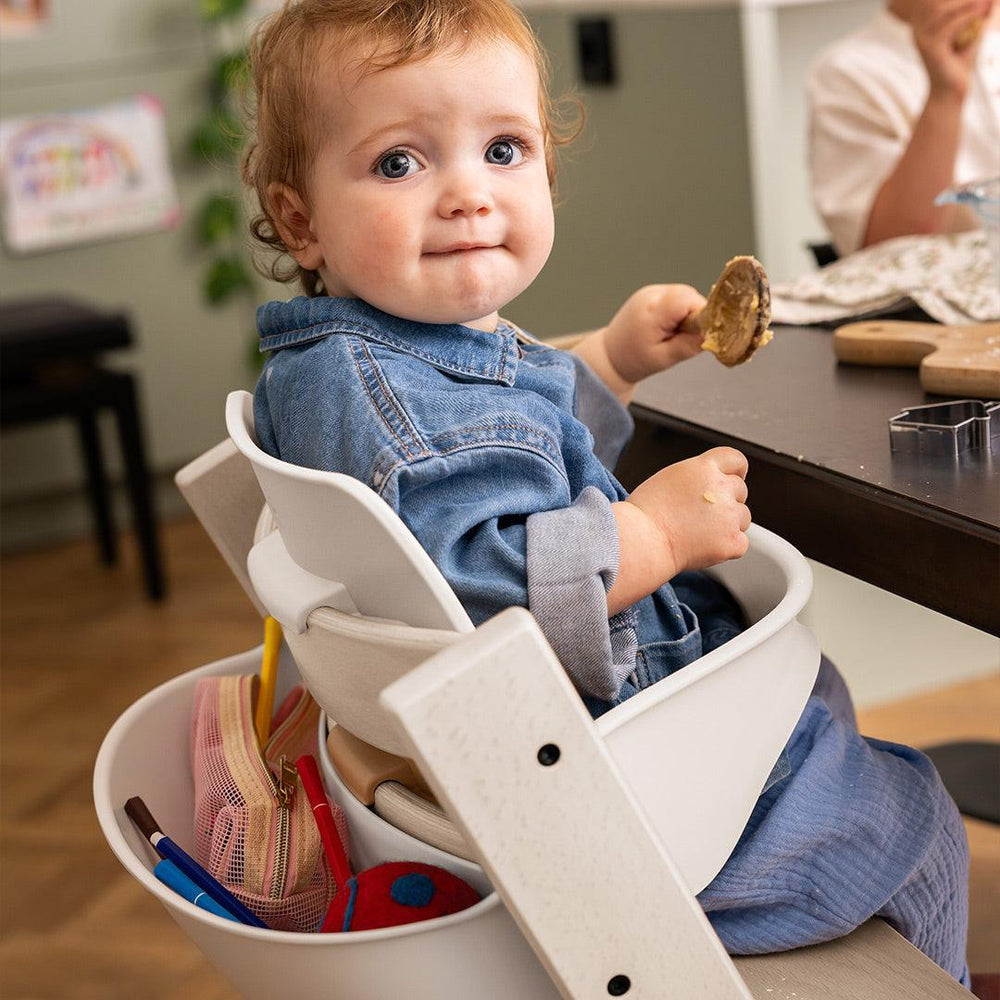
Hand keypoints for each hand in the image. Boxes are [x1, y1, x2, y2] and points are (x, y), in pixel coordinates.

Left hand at [602, 284, 707, 384]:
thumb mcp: (663, 359)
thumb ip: (688, 346)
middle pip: (689, 295)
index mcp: (652, 312)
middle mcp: (651, 295)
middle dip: (696, 315)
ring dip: (688, 312)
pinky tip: (668, 325)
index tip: (701, 332)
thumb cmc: (634, 359)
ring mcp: (650, 291)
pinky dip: (679, 310)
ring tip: (672, 332)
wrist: (610, 355)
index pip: (689, 301)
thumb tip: (712, 335)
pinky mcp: (652, 292)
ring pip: (685, 294)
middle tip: (683, 335)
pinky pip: (677, 296)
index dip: (702, 315)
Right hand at [627, 447, 750, 575]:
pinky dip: (727, 547)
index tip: (733, 478)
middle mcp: (721, 488)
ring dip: (729, 524)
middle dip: (727, 501)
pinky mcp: (732, 541)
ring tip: (700, 532)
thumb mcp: (667, 478)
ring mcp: (729, 515)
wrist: (641, 540)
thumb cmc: (643, 514)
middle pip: (740, 490)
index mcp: (703, 468)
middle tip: (702, 514)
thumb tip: (706, 488)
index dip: (736, 471)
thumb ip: (695, 478)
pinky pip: (741, 543)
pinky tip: (705, 546)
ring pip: (743, 517)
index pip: (735, 459)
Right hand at [912, 0, 990, 99]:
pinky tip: (981, 13)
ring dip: (966, 3)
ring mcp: (922, 40)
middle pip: (936, 2)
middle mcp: (917, 31)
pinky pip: (950, 26)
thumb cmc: (960, 60)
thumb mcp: (970, 30)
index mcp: (922, 25)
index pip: (933, 2)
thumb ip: (978, 13)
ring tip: (984, 3)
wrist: (952, 89)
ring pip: (942, 10)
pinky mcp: (931, 49)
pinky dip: (968, 17)